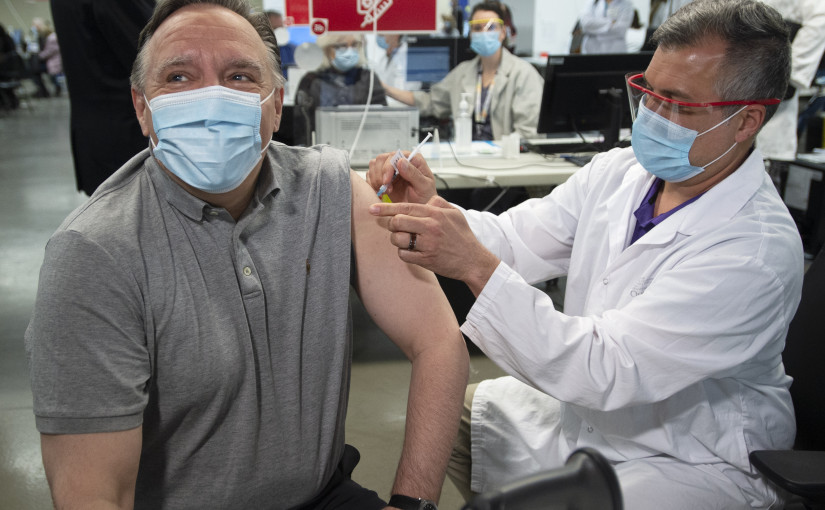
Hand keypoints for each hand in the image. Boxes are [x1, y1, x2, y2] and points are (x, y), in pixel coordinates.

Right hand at [367, 152, 437, 204]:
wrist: (419, 209)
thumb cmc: (425, 197)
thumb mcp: (424, 186)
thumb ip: (414, 174)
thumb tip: (401, 161)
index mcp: (413, 159)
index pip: (394, 156)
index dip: (388, 168)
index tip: (387, 181)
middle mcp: (400, 161)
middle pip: (381, 159)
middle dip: (380, 175)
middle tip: (387, 189)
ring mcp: (391, 169)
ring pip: (374, 166)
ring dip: (376, 180)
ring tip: (387, 192)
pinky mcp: (383, 177)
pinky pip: (370, 175)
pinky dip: (372, 185)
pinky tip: (381, 193)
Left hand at [368, 196, 499, 295]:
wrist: (473, 261)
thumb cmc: (463, 237)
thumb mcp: (454, 213)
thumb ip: (438, 203)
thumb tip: (425, 199)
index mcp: (435, 213)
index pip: (404, 207)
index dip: (385, 208)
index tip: (372, 208)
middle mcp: (430, 227)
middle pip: (397, 222)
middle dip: (392, 225)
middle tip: (397, 228)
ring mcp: (427, 244)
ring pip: (397, 239)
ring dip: (397, 240)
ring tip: (407, 240)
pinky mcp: (425, 260)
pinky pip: (403, 255)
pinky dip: (404, 253)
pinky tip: (413, 252)